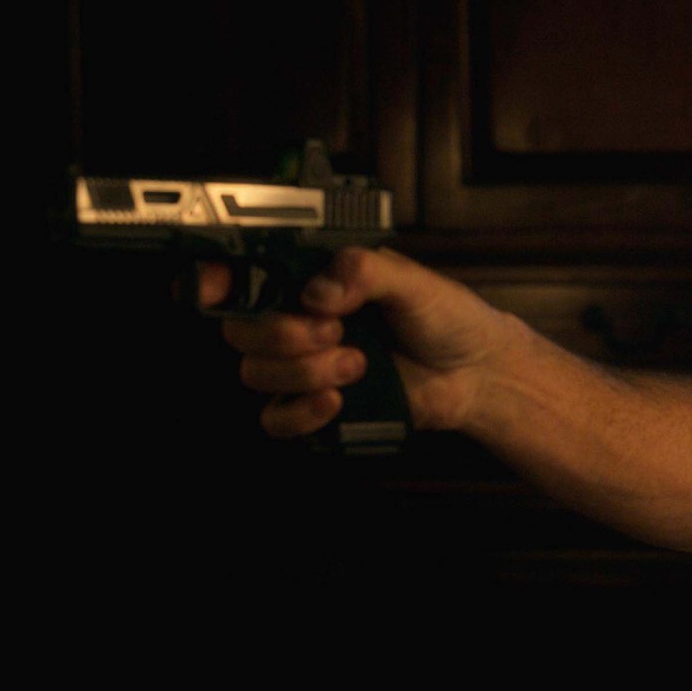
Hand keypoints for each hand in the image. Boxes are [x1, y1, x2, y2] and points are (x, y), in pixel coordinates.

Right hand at [202, 247, 508, 438]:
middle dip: (280, 331)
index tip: (217, 287)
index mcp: (313, 280)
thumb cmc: (446, 318)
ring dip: (304, 370)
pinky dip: (300, 412)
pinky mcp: (317, 408)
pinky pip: (276, 419)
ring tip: (358, 363)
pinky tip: (335, 400)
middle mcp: (299, 321)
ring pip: (256, 373)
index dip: (215, 279)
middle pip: (240, 329)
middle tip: (334, 329)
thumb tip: (319, 291)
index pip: (244, 276)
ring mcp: (305, 367)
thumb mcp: (412, 280)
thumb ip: (364, 271)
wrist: (476, 372)